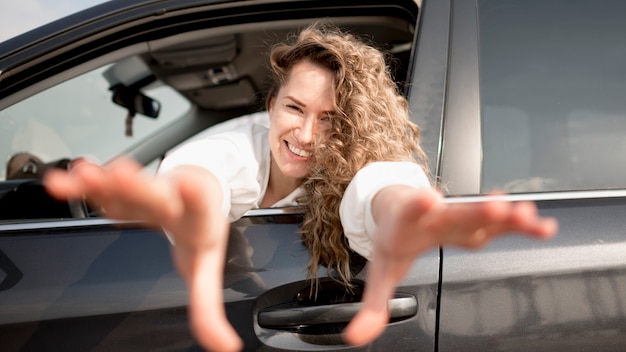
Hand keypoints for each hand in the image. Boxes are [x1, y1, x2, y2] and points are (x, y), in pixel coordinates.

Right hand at [44, 157, 242, 350]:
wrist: (198, 190)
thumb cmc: (199, 230)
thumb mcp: (206, 267)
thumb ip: (207, 306)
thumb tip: (225, 347)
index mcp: (197, 219)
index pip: (199, 209)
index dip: (193, 197)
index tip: (190, 186)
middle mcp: (172, 200)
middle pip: (155, 195)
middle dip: (138, 186)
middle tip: (121, 175)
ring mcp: (146, 191)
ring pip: (123, 187)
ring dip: (104, 182)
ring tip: (85, 176)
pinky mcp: (123, 187)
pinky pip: (101, 187)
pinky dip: (82, 187)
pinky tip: (64, 183)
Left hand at [343, 185, 557, 345]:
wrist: (398, 208)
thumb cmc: (392, 240)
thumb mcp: (380, 273)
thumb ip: (372, 306)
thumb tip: (356, 337)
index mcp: (405, 225)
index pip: (409, 214)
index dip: (418, 206)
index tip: (426, 198)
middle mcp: (435, 215)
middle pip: (455, 213)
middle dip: (475, 211)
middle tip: (496, 207)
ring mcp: (457, 216)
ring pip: (482, 214)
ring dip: (504, 216)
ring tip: (526, 216)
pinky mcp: (476, 219)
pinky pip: (500, 222)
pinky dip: (521, 226)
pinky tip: (542, 228)